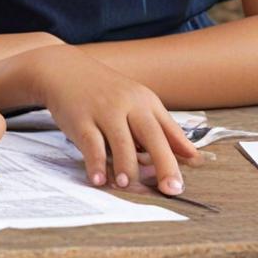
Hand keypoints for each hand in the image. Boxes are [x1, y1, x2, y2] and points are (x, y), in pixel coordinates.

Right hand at [29, 46, 196, 194]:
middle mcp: (128, 104)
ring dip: (126, 165)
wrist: (66, 70)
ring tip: (127, 185)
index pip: (168, 130)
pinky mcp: (81, 119)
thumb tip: (192, 155)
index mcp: (146, 102)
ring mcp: (104, 110)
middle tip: (171, 189)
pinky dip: (95, 163)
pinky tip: (98, 179)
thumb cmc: (105, 92)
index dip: (180, 155)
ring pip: (121, 141)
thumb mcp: (137, 103)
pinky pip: (90, 143)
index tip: (186, 179)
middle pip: (151, 135)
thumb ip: (163, 129)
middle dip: (164, 163)